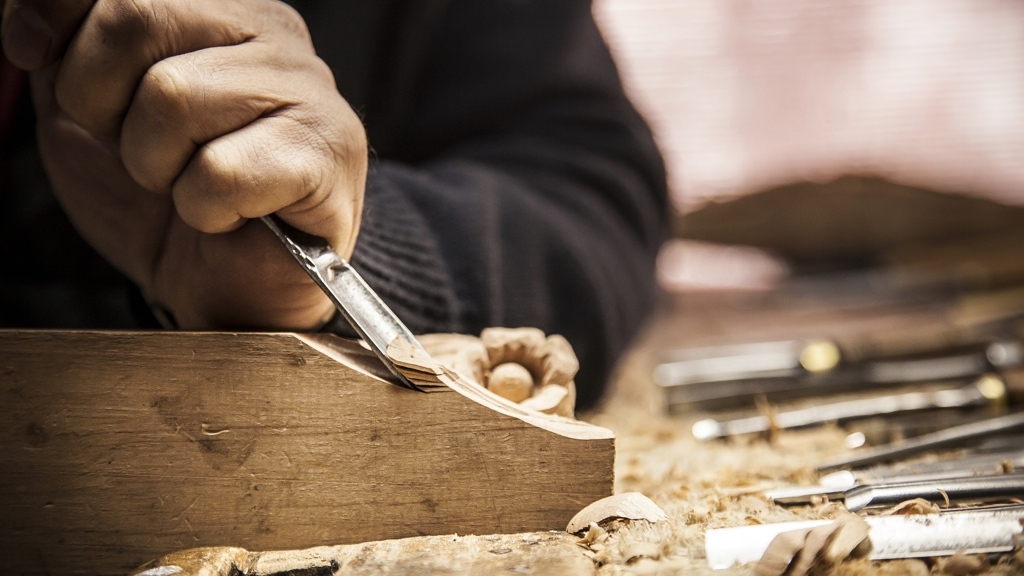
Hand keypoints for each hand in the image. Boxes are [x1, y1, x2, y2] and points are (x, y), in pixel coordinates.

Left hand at [2, 0, 365, 329]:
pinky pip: (220, 172)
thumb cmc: (163, 194)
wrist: (220, 285)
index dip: (55, 15)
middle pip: (137, 19)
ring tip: (187, 184)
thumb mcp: (86, 103)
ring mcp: (309, 90)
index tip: (34, 54)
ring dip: (155, 166)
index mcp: (220, 6)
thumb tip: (27, 19)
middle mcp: (273, 32)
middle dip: (101, 100)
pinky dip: (204, 209)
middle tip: (133, 147)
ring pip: (173, 97)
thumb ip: (66, 43)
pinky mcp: (329, 154)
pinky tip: (229, 213)